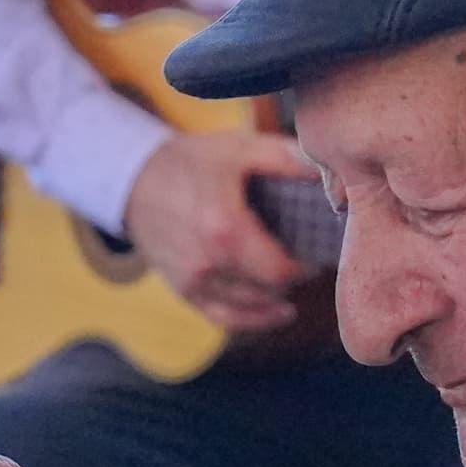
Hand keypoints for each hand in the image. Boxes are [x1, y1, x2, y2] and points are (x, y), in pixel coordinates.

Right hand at [120, 128, 318, 332]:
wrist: (134, 181)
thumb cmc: (193, 161)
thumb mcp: (239, 148)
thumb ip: (287, 159)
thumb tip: (331, 174)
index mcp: (224, 228)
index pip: (280, 269)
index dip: (306, 267)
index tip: (318, 254)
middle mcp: (207, 263)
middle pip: (269, 289)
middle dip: (293, 278)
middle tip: (310, 261)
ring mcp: (193, 281)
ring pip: (250, 307)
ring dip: (277, 296)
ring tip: (294, 279)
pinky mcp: (184, 291)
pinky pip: (225, 318)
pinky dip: (254, 318)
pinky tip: (279, 311)